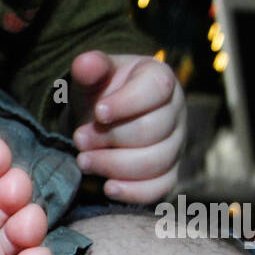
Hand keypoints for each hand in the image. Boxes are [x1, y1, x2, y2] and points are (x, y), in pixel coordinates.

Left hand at [69, 50, 184, 203]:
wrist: (102, 121)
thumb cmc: (101, 95)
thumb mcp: (93, 78)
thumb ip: (91, 69)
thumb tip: (85, 62)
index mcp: (161, 81)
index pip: (156, 91)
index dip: (127, 104)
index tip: (98, 113)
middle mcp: (175, 113)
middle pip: (153, 131)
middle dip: (111, 139)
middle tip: (79, 140)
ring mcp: (175, 145)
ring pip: (155, 162)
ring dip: (114, 165)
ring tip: (83, 161)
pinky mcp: (168, 174)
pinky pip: (160, 188)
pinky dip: (133, 192)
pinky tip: (107, 187)